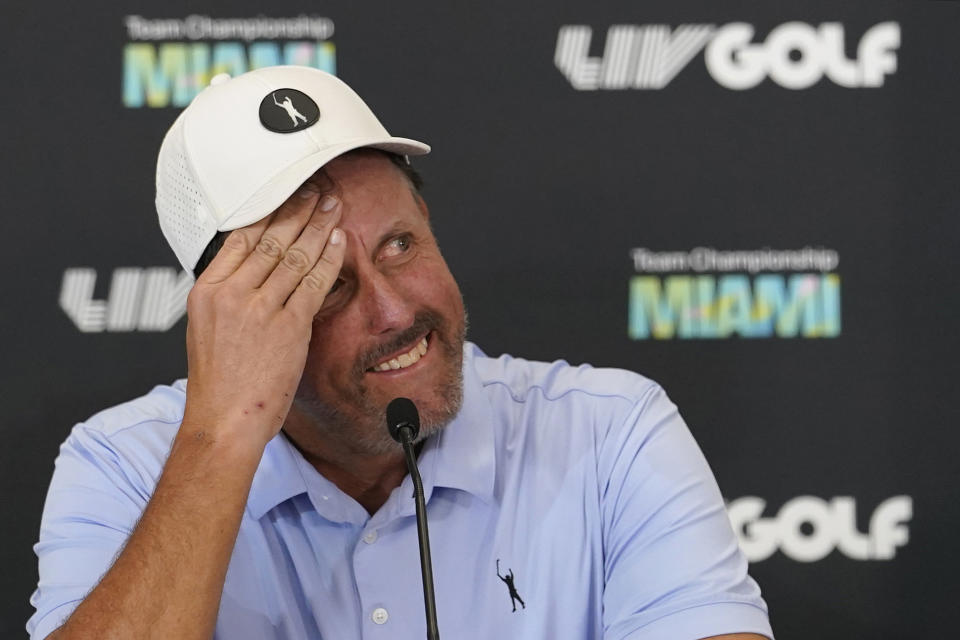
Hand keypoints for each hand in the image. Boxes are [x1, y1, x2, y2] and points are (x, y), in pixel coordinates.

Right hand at [181, 175, 345, 450]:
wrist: (223, 421)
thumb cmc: (219, 384)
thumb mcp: (207, 329)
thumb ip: (228, 298)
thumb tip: (250, 272)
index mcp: (207, 291)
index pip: (240, 238)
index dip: (268, 213)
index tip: (286, 196)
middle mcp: (231, 294)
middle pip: (270, 239)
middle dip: (298, 210)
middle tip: (317, 190)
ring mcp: (260, 309)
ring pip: (294, 255)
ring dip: (318, 226)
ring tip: (333, 206)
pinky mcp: (288, 326)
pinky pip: (313, 282)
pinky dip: (328, 258)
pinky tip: (339, 241)